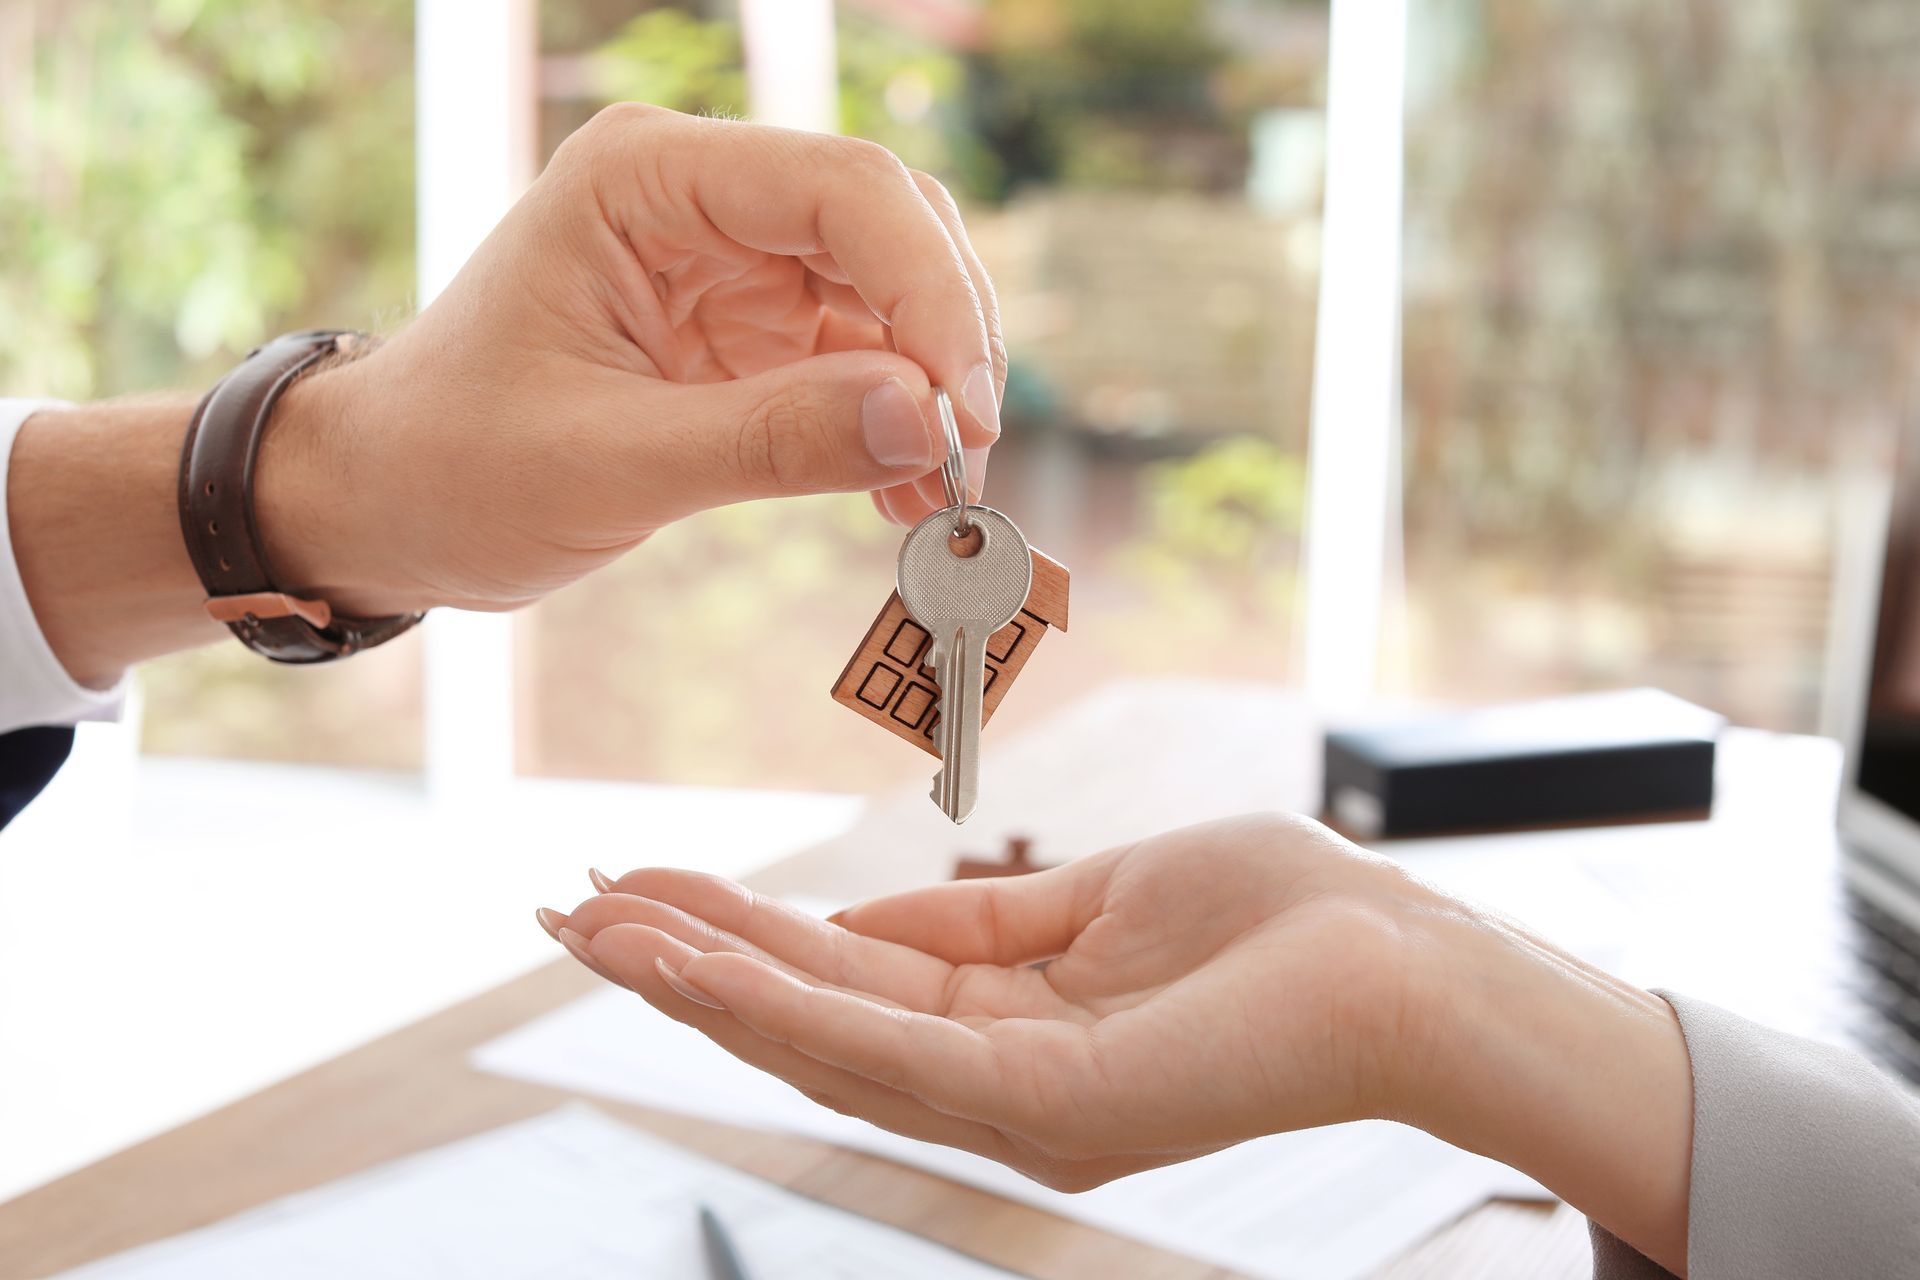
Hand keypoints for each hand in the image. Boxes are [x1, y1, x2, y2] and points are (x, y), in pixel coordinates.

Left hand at [261, 104, 1002, 614]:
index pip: (837, 188)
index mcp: (643, 179)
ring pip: (889, 291)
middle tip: (968, 455)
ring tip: (942, 494)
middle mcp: (698, 198)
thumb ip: (768, 441)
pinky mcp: (747, 329)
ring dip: (932, 387)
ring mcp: (730, 261)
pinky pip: (860, 355)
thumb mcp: (606, 464)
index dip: (926, 289)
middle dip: (945, 336)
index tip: (965, 407)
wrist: (387, 501)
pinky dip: (896, 420)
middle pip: (885, 226)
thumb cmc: (455, 464)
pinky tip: (906, 493)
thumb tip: (925, 423)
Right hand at [544, 813, 1692, 1272]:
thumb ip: (978, 923)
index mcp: (1007, 1028)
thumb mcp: (1096, 899)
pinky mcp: (1047, 1107)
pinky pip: (889, 1052)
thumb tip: (863, 914)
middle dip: (685, 966)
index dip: (734, 937)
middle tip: (566, 912)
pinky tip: (702, 966)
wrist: (1402, 964)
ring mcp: (1016, 1108)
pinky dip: (784, 1007)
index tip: (638, 886)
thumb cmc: (1276, 922)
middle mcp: (994, 1084)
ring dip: (705, 985)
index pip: (841, 983)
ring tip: (599, 929)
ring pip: (823, 1044)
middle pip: (808, 1021)